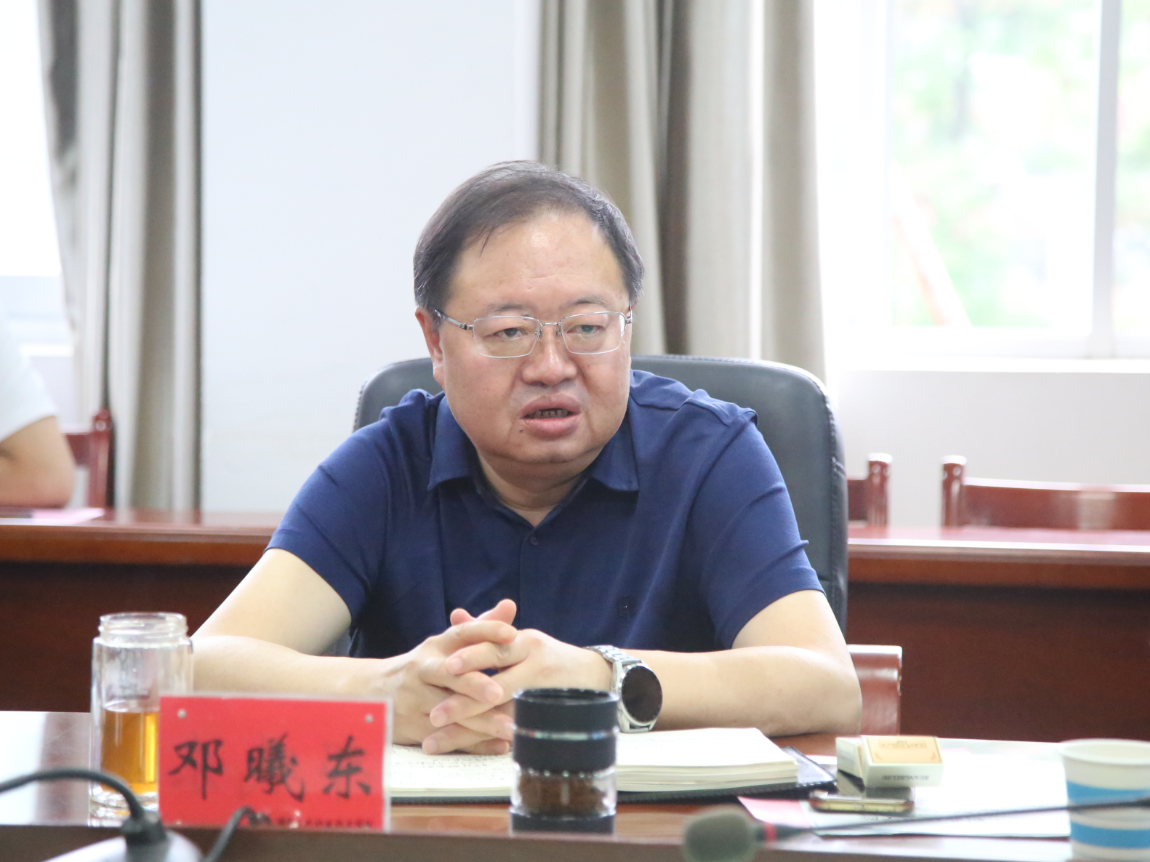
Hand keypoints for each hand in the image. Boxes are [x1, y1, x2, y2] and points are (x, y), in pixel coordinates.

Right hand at [377, 601, 517, 753]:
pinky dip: (474, 744)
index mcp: (435, 647)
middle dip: (474, 684)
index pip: (461, 634)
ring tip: (510, 727)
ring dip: (481, 722)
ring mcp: (415, 700)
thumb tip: (510, 605)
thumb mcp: (445, 646)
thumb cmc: (423, 667)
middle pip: (450, 676)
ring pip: (450, 712)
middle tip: (500, 692)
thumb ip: (480, 628)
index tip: (511, 633)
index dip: (485, 631)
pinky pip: (447, 737)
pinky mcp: (413, 728)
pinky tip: (498, 746)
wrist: (369, 692)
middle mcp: (423, 670)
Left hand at [422, 605, 612, 753]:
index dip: (471, 657)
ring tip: (434, 741)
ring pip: (501, 717)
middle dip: (464, 703)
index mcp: (526, 644)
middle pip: (498, 686)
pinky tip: (466, 753)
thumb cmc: (547, 657)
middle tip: (434, 714)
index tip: (445, 667)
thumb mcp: (520, 639)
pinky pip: (514, 734)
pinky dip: (488, 744)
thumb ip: (487, 630)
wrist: (597, 676)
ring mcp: (543, 698)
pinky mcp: (546, 720)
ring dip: (466, 732)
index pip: (496, 649)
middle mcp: (536, 669)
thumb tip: (455, 616)